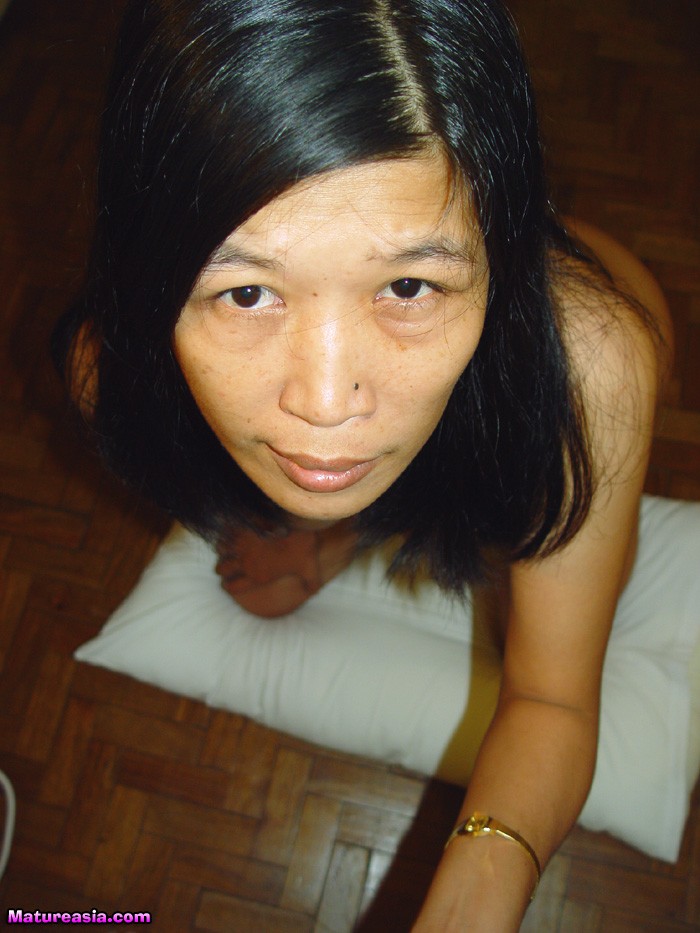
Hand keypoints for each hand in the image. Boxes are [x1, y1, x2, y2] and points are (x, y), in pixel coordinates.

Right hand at [215, 521, 357, 617]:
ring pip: (220, 548)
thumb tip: (312, 592)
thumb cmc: (306, 548)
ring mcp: (241, 543)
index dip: (228, 586)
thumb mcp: (311, 570)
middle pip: (221, 569)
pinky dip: (226, 529)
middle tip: (228, 563)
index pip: (232, 587)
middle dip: (222, 567)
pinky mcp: (241, 525)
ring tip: (228, 544)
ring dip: (223, 547)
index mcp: (258, 576)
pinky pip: (225, 530)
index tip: (227, 582)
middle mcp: (245, 562)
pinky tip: (231, 527)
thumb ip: (311, 584)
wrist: (302, 522)